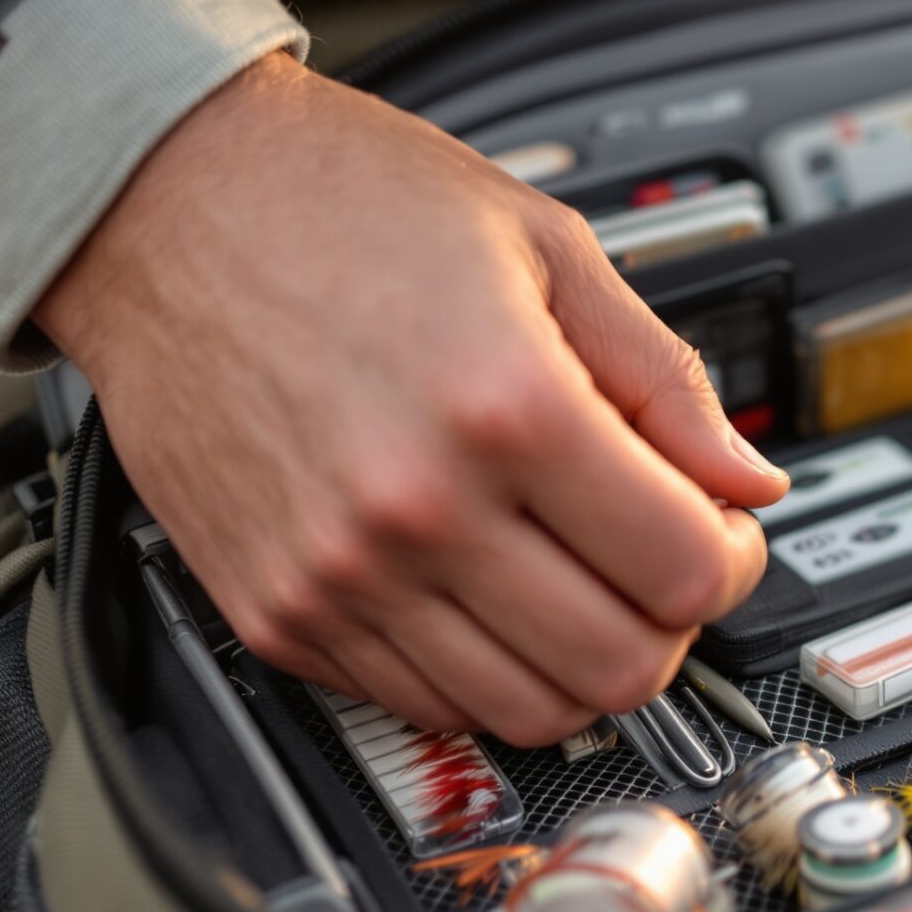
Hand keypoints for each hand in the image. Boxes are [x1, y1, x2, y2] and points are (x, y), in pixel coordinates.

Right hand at [39, 53, 787, 745]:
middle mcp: (423, 509)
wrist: (162, 199)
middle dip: (669, 623)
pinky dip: (482, 670)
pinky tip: (485, 588)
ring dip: (580, 661)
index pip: (687, 571)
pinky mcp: (278, 613)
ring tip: (571, 576)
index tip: (721, 528)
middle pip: (621, 668)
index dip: (734, 557)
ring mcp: (342, 576)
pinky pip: (423, 705)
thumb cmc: (341, 201)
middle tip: (656, 562)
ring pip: (528, 712)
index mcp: (511, 407)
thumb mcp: (546, 246)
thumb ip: (665, 377)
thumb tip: (749, 477)